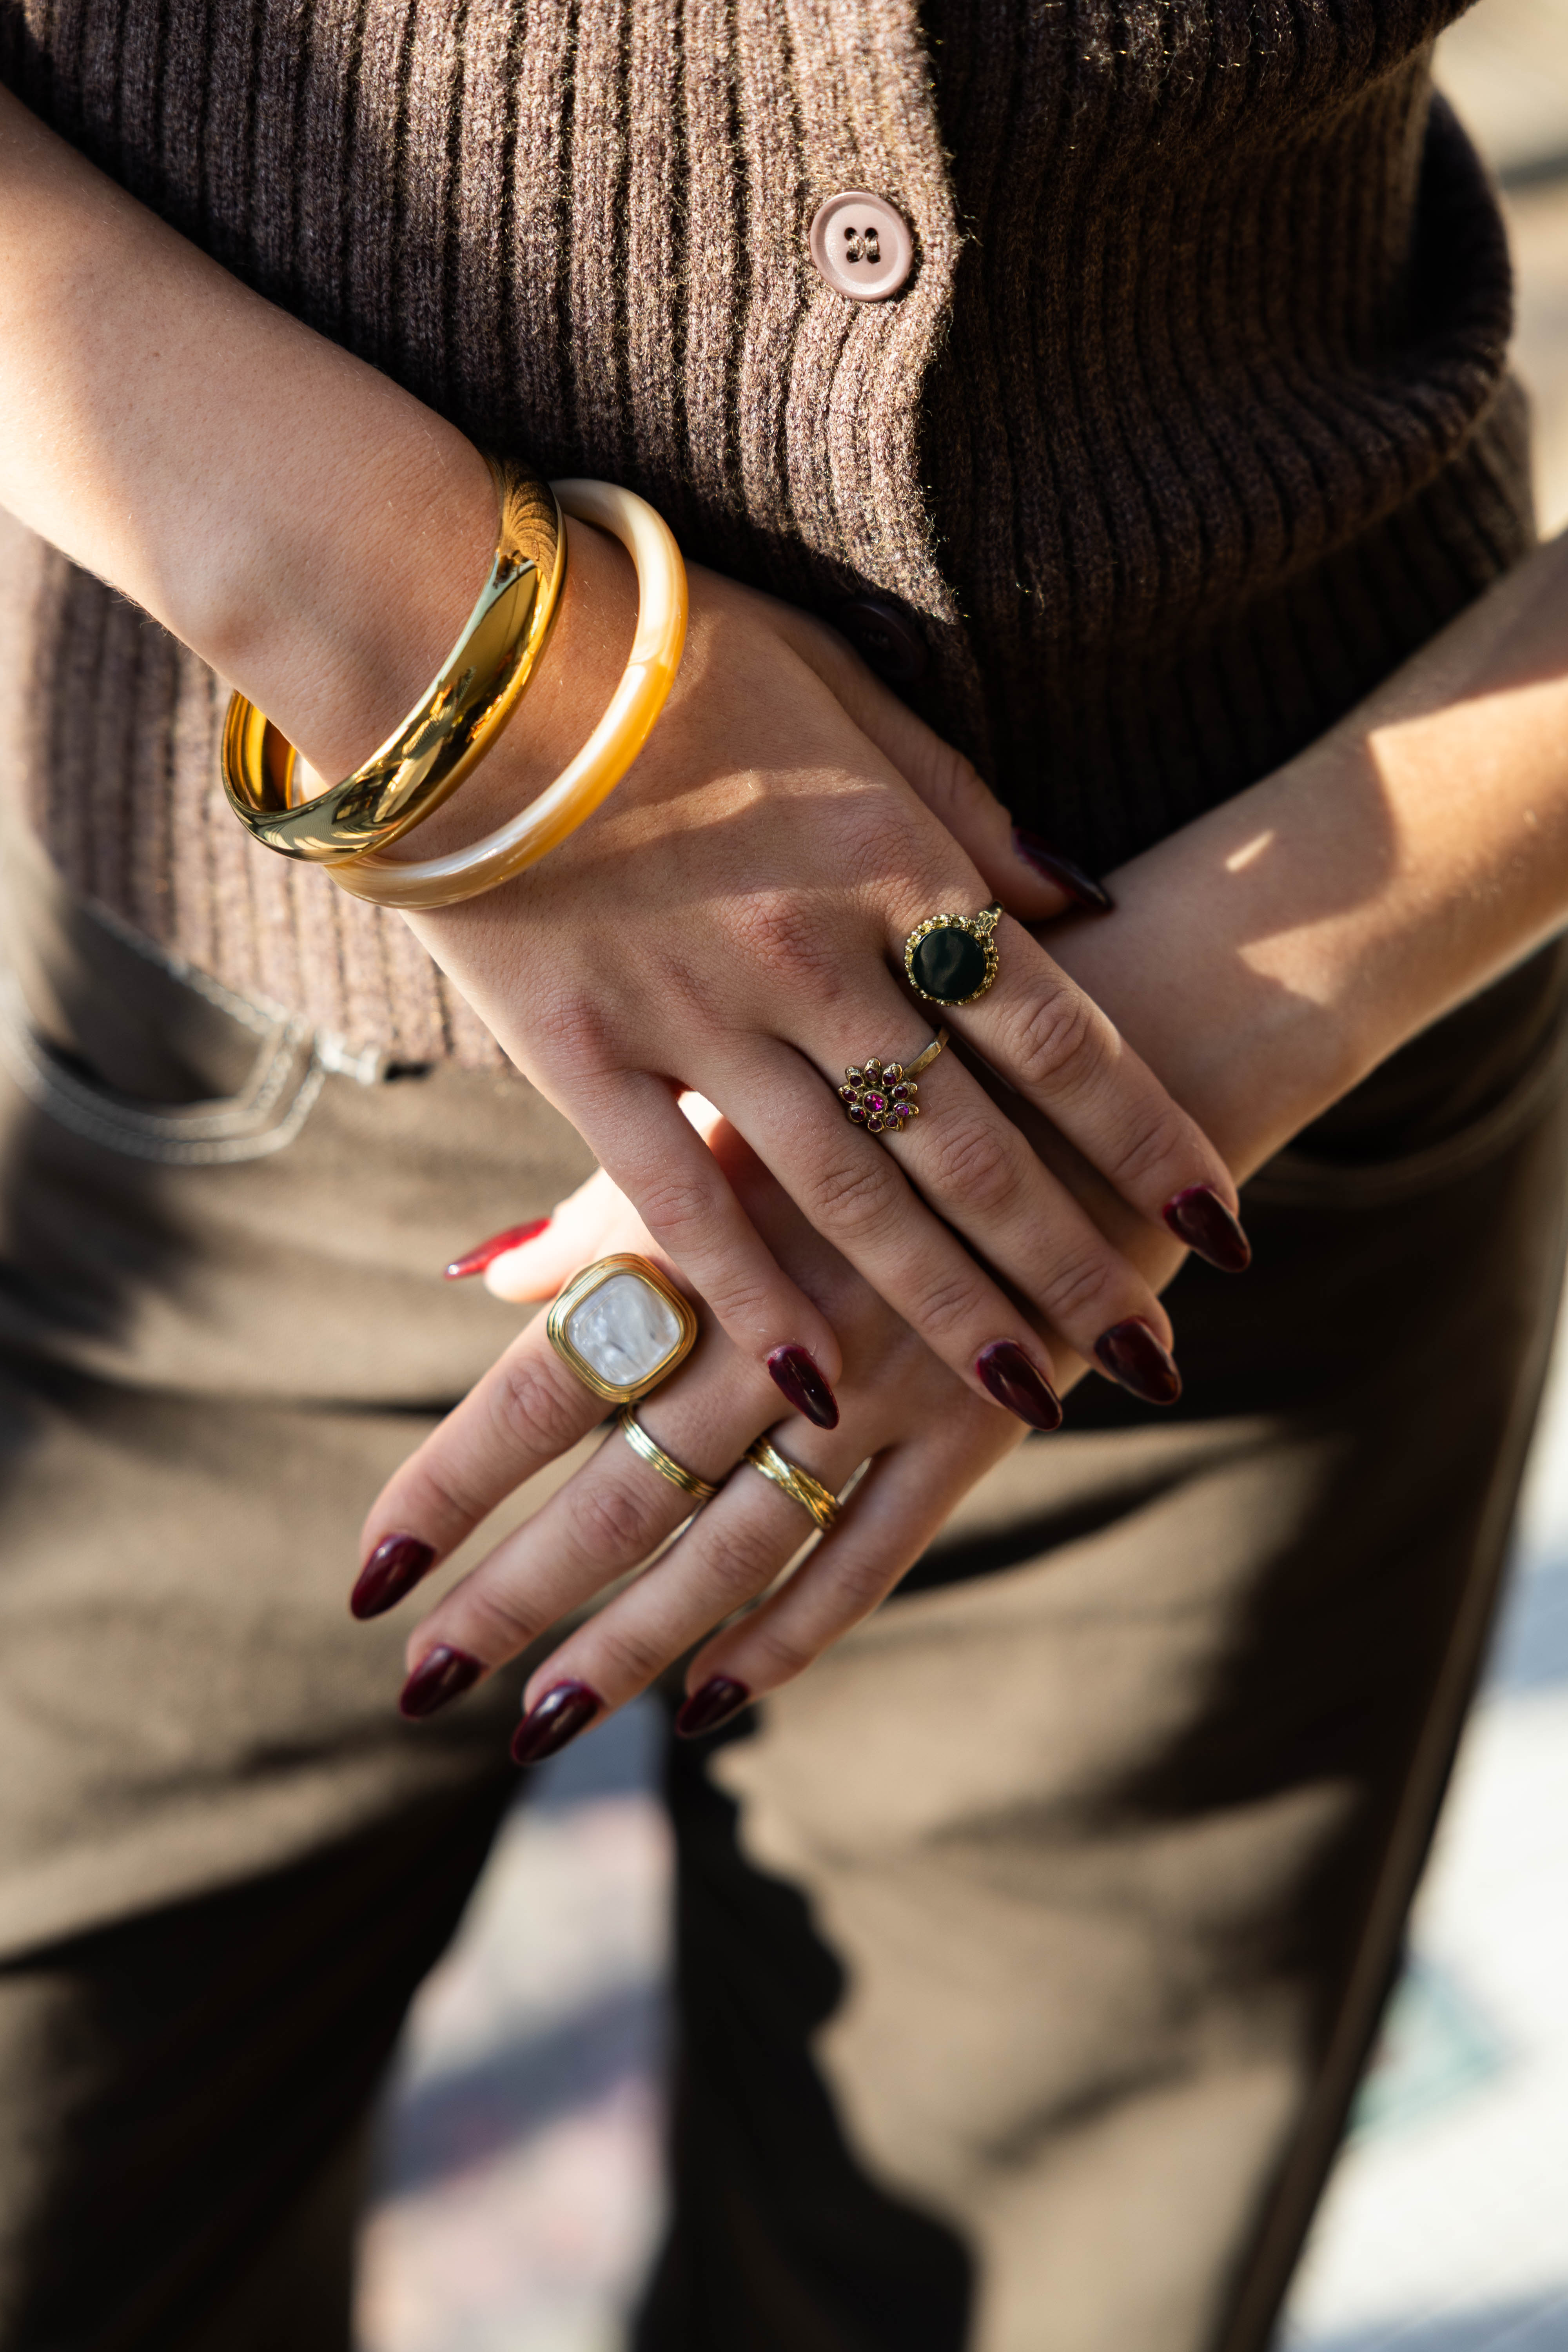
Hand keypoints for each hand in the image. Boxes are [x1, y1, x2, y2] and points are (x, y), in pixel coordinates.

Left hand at [356, 1105, 1060, 1750]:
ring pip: (730, 1548)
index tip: (370, 1580)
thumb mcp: (735, 1118)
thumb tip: (481, 1277)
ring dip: (628, 1645)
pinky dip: (785, 1635)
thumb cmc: (887, 1082)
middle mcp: (782, 1326)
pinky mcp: (976, 1427)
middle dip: (512, 1600)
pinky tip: (709, 1700)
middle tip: (422, 1688)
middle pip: (619, 1493)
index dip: (449, 1490)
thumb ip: (609, 1211)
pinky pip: (867, 1558)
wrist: (1101, 1067)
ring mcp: (884, 1388)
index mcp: (707, 1239)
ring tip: (538, 1726)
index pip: (539, 1390)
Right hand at [390, 524, 1247, 1434]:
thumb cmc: (672, 650)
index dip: (1146, 1143)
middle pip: (974, 1144)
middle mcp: (815, 955)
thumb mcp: (852, 693)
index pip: (1057, 1035)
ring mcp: (697, 1016)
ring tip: (1030, 1399)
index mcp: (895, 862)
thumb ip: (965, 808)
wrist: (466, 652)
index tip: (1218, 1230)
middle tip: (1151, 1362)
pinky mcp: (584, 1056)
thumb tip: (1076, 900)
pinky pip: (678, 1199)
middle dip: (1072, 1263)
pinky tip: (814, 1386)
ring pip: (849, 1197)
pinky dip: (749, 1297)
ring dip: (947, 1309)